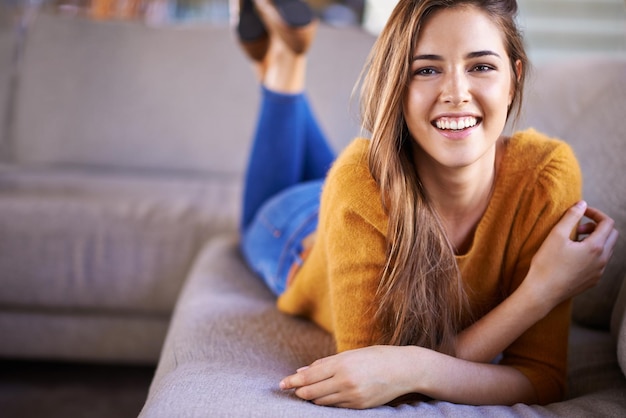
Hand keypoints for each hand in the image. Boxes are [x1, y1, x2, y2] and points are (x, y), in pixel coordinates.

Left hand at [279, 345, 413, 408]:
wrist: (403, 370)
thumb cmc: (375, 356)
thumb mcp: (350, 354)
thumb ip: (325, 363)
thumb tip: (302, 371)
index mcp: (342, 364)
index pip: (309, 375)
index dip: (293, 381)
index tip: (282, 383)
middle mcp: (345, 381)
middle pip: (312, 391)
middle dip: (298, 391)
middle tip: (290, 390)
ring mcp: (352, 395)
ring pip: (322, 401)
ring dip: (311, 397)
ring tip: (305, 393)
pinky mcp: (359, 406)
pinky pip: (335, 407)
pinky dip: (326, 402)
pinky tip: (322, 397)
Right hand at [526, 200, 618, 307]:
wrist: (542, 292)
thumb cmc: (547, 264)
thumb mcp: (556, 235)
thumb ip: (571, 216)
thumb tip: (582, 204)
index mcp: (596, 247)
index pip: (607, 223)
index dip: (595, 213)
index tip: (581, 212)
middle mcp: (602, 260)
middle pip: (612, 235)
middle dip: (597, 226)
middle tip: (577, 228)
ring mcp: (599, 272)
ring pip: (607, 249)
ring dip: (595, 240)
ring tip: (574, 241)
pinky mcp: (593, 280)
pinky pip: (600, 262)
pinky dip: (592, 253)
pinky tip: (573, 256)